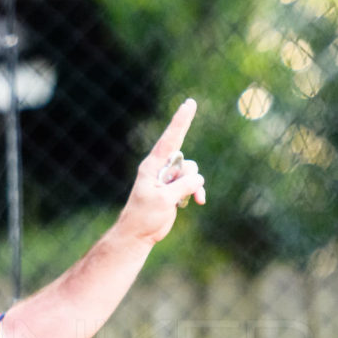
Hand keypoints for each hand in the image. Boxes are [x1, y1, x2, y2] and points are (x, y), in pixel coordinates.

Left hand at [118, 98, 206, 245]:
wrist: (138, 233)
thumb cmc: (144, 216)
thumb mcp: (164, 200)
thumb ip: (182, 186)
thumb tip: (198, 180)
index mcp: (152, 166)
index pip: (169, 139)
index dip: (180, 121)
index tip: (189, 103)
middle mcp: (160, 169)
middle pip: (185, 161)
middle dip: (188, 175)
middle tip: (173, 183)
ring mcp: (168, 179)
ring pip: (192, 173)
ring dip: (193, 186)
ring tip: (183, 200)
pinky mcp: (174, 189)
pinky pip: (193, 184)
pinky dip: (197, 191)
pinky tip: (198, 202)